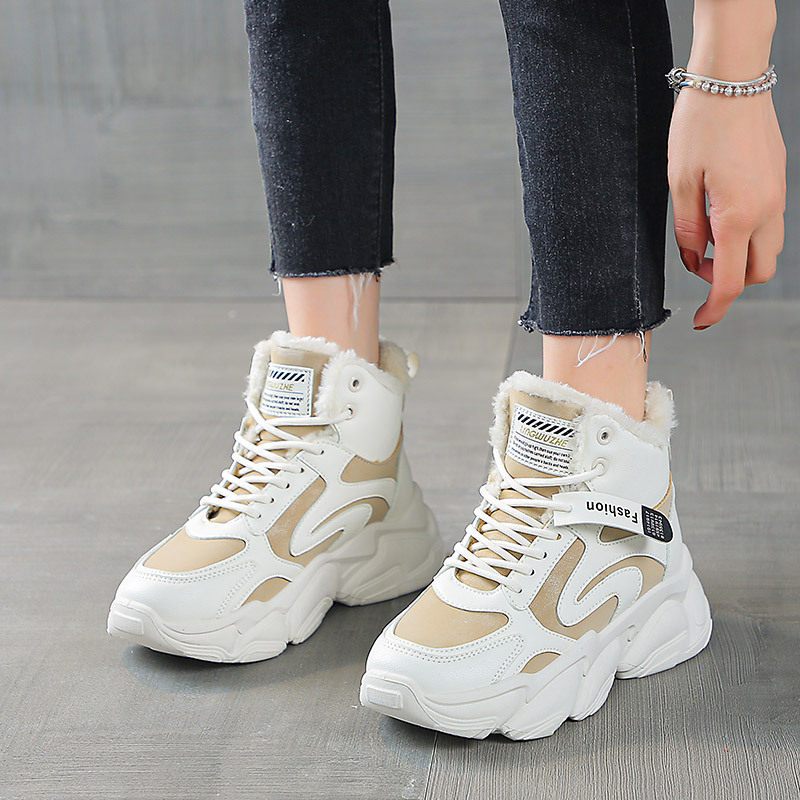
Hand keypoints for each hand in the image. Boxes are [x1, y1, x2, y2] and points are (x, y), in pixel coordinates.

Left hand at [667, 88, 785, 328]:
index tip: (701, 321)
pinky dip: (746, 235)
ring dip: (740, 258)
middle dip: (730, 281)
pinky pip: (768, 225)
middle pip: (758, 272)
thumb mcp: (679, 183)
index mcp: (739, 216)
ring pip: (767, 250)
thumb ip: (687, 229)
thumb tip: (695, 261)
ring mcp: (778, 196)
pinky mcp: (778, 183)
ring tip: (706, 237)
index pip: (731, 282)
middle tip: (698, 265)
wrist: (733, 79)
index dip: (715, 308)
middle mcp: (767, 211)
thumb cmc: (700, 127)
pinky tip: (719, 214)